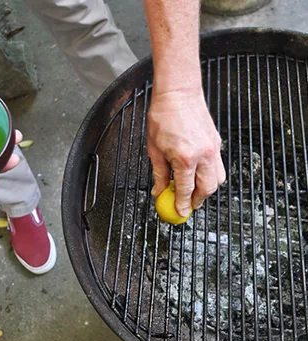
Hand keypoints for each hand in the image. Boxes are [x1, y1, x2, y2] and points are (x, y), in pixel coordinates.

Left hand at [148, 89, 225, 215]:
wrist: (178, 94)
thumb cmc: (163, 117)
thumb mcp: (154, 149)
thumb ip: (159, 173)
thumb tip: (159, 190)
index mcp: (185, 158)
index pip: (185, 189)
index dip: (182, 204)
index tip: (180, 212)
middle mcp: (203, 155)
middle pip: (207, 189)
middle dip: (198, 201)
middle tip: (188, 205)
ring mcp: (213, 148)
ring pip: (218, 179)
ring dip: (207, 189)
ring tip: (195, 192)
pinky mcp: (217, 143)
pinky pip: (218, 166)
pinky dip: (211, 175)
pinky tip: (200, 175)